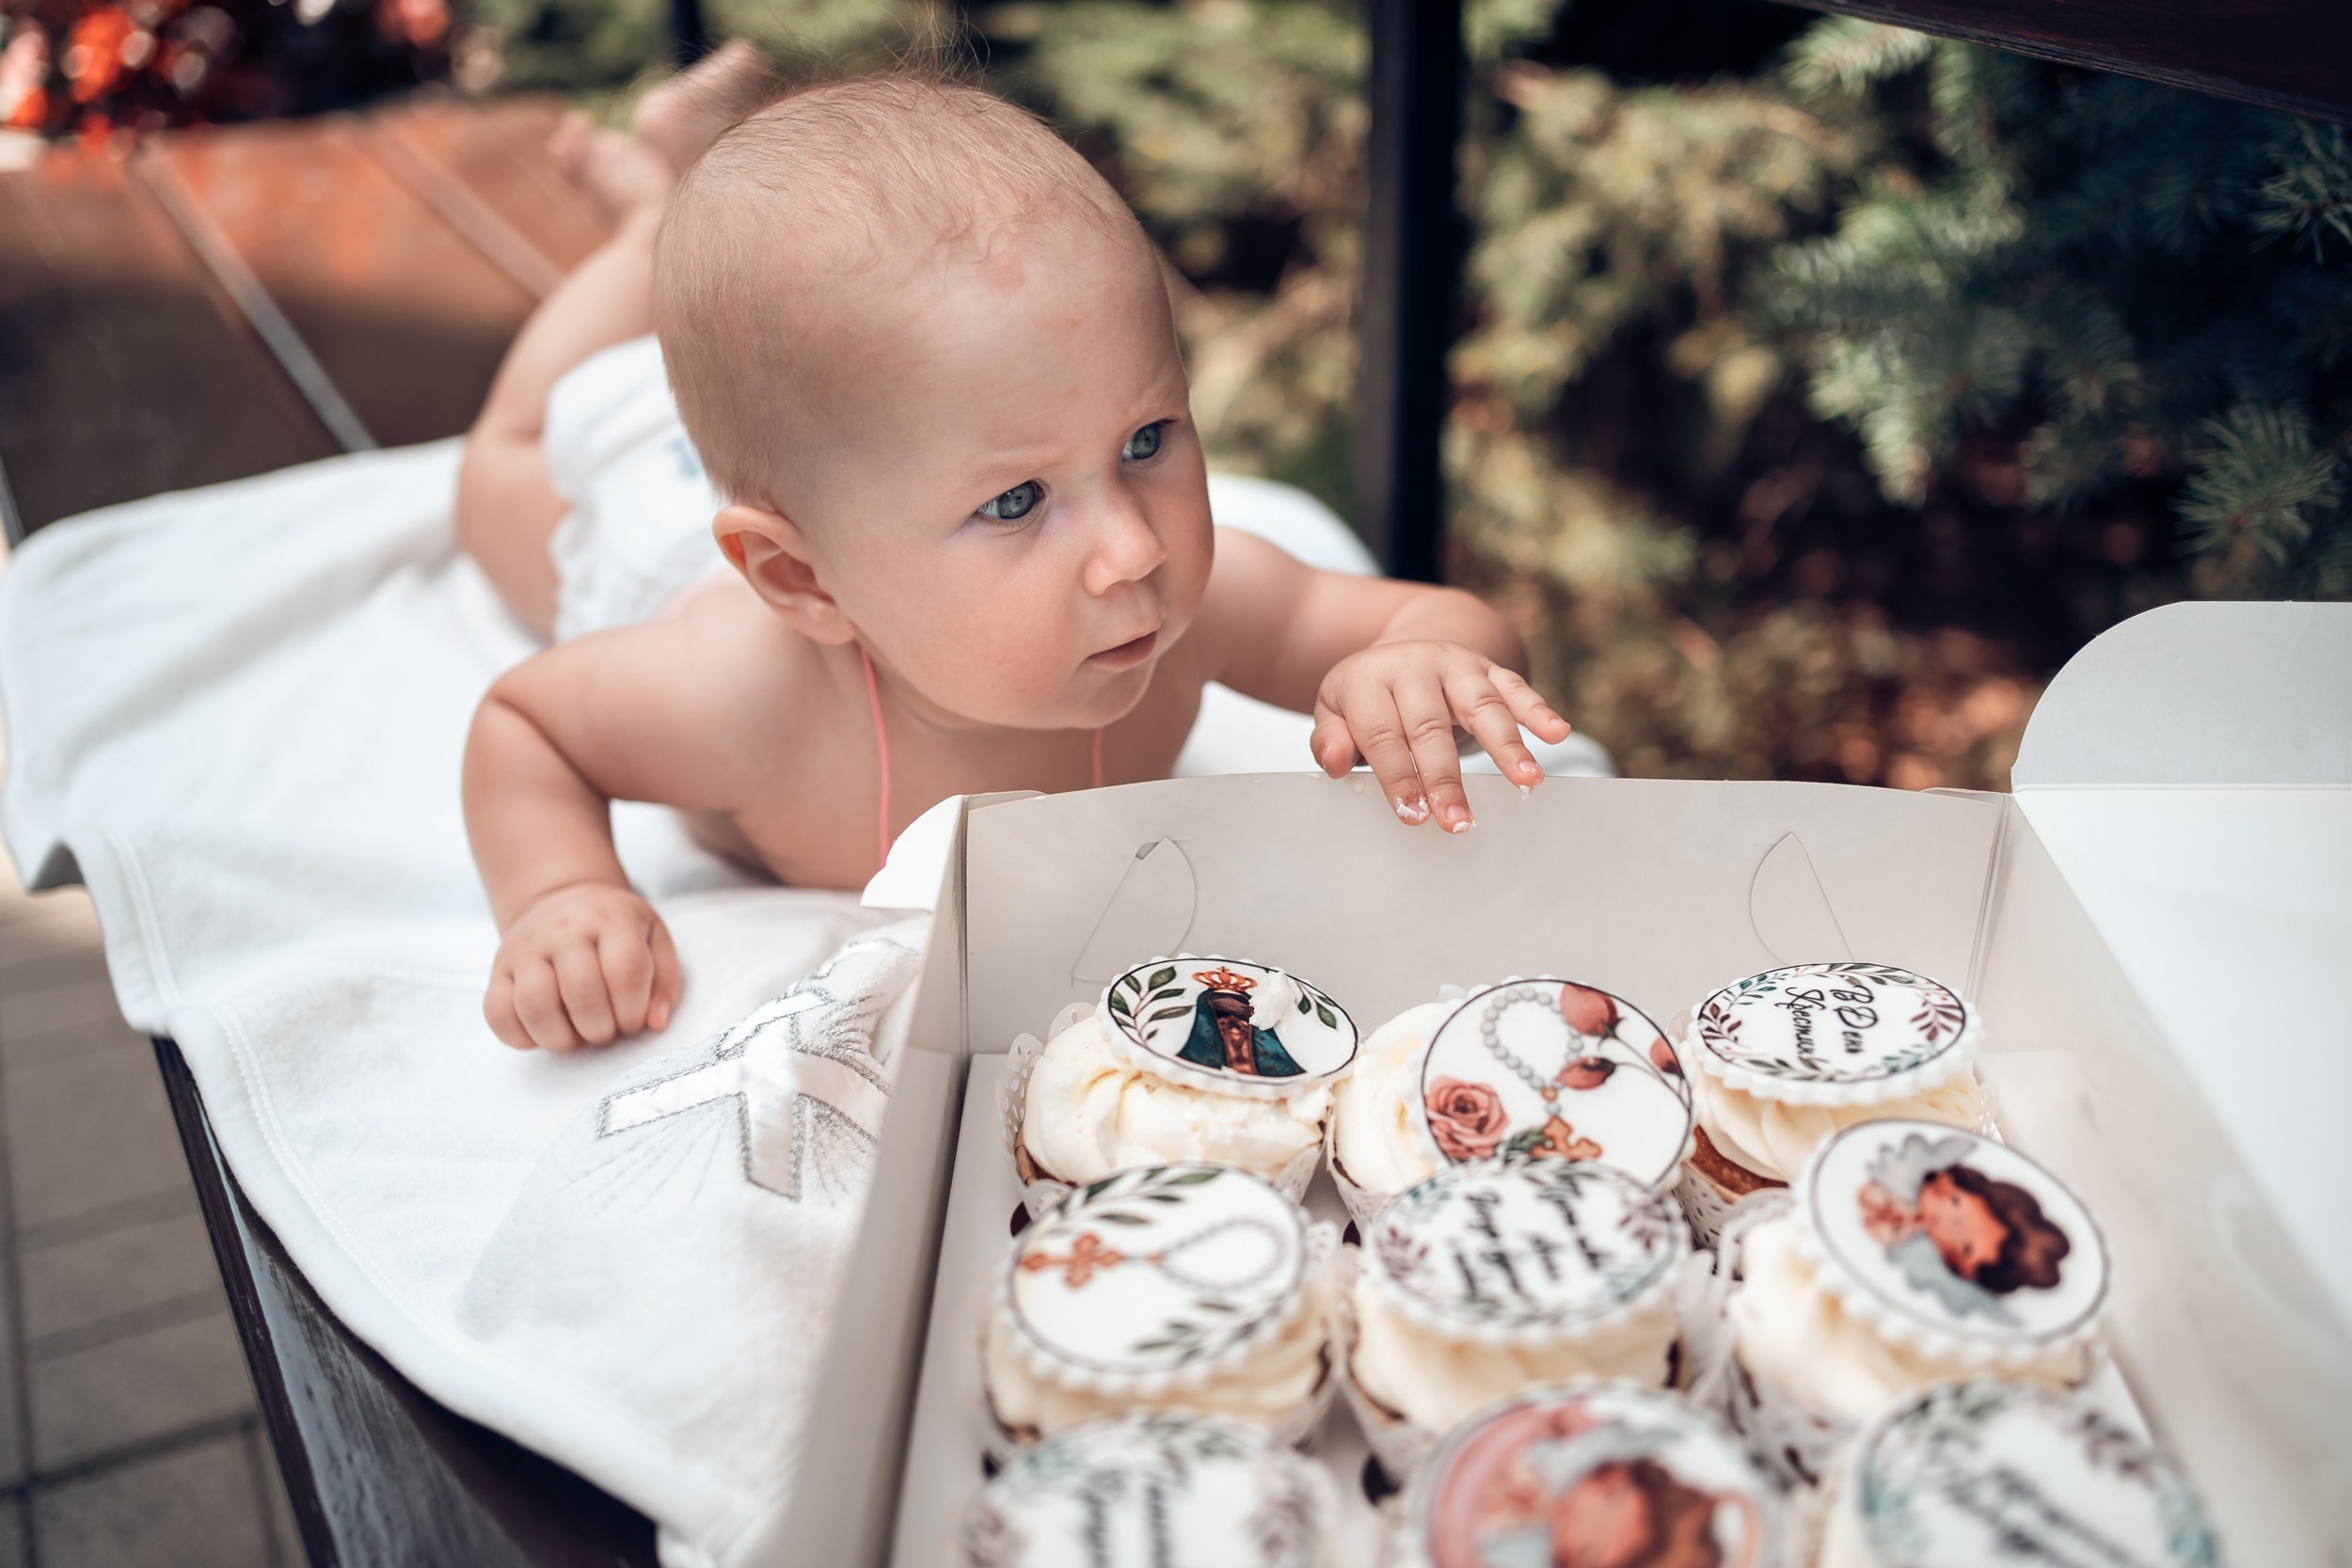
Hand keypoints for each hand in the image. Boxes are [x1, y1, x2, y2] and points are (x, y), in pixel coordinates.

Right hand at [485, 883, 680, 1050]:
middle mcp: (563, 929)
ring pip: (535, 1005)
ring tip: (575, 1036)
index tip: (633, 1020)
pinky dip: (521, 1037)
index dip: (633, 1011)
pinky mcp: (498, 971)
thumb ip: (664, 982)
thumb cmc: (615, 930)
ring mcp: (525, 949)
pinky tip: (543, 1032)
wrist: (560, 899)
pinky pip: (497, 1013)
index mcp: (610, 919)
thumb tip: (655, 1023)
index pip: (625, 971)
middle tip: (605, 1030)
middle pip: (582, 993)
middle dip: (601, 1030)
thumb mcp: (653, 939)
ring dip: (561, 1038)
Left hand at [1310, 640, 1571, 832]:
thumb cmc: (1368, 696)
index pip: (1383, 732)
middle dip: (1445, 778)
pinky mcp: (1488, 668)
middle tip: (1457, 822)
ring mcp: (1456, 665)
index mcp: (1369, 678)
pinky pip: (1516, 688)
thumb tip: (1336, 764)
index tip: (1413, 815)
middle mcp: (1415, 666)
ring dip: (1506, 746)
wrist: (1403, 648)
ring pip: (1482, 705)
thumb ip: (1330, 738)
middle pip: (1431, 726)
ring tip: (1527, 782)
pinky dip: (1539, 711)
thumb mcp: (1334, 710)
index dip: (1397, 775)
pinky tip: (1558, 734)